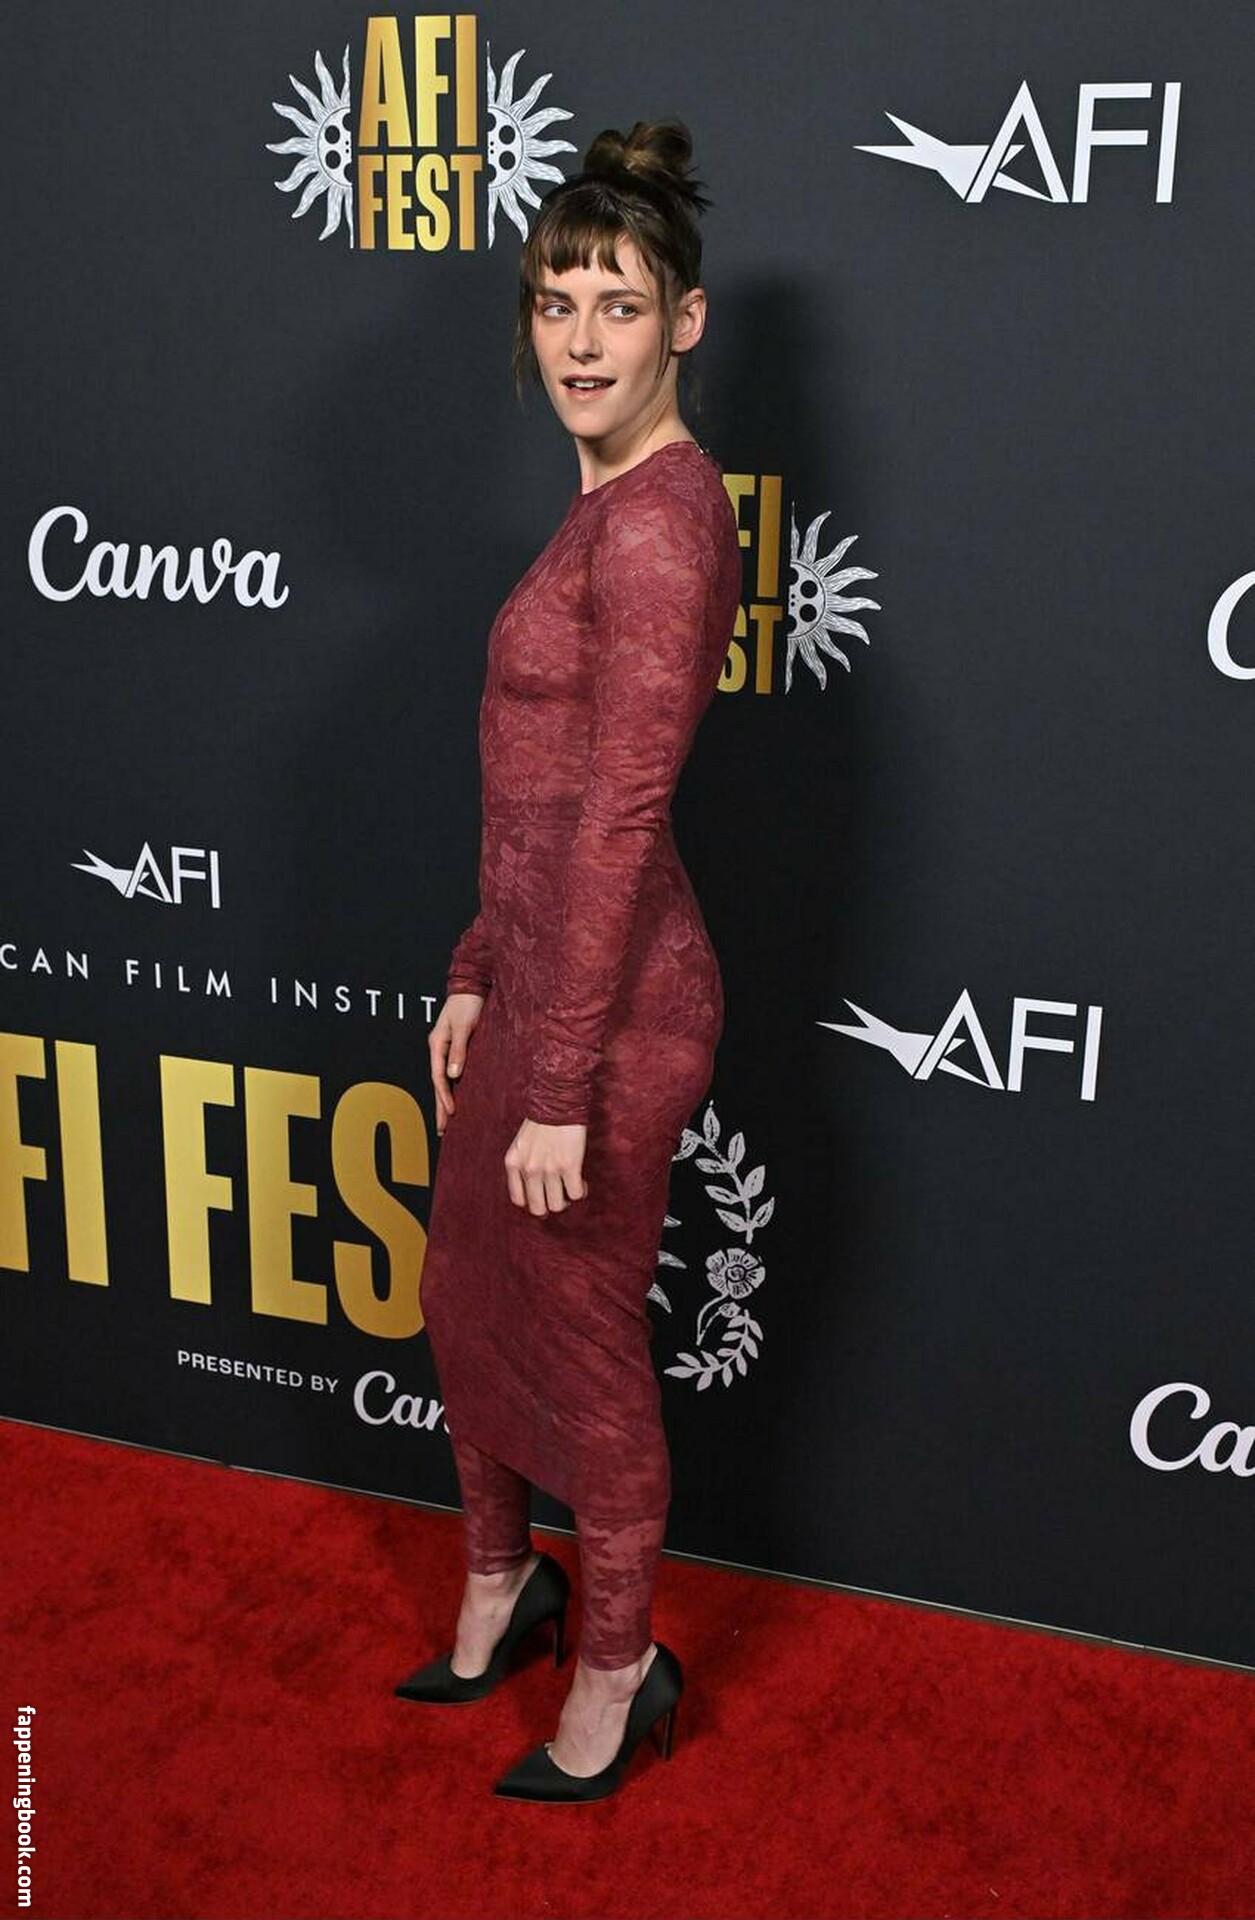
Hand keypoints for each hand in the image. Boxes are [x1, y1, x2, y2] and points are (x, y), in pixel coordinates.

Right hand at [430, 990, 484, 1137]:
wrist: (472, 985)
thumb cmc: (467, 1003)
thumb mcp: (463, 1026)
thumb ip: (458, 1050)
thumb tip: (453, 1075)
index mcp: (437, 1044)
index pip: (438, 1077)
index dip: (444, 1096)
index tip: (451, 1113)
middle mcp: (439, 1049)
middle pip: (438, 1084)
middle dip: (440, 1107)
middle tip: (442, 1131)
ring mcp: (447, 1050)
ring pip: (443, 1081)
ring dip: (444, 1101)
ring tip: (447, 1122)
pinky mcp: (457, 1049)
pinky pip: (452, 1073)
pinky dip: (452, 1089)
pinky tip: (456, 1099)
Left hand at [505, 1117, 588, 1214]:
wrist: (558, 1101)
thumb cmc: (542, 1120)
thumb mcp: (521, 1143)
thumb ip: (523, 1163)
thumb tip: (534, 1186)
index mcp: (513, 1163)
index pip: (518, 1200)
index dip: (532, 1201)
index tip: (542, 1194)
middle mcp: (529, 1169)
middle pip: (538, 1208)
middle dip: (550, 1205)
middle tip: (559, 1194)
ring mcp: (549, 1169)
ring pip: (557, 1205)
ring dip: (566, 1199)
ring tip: (570, 1186)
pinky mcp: (569, 1165)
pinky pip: (575, 1194)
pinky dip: (580, 1192)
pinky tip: (581, 1182)